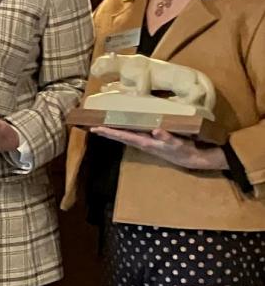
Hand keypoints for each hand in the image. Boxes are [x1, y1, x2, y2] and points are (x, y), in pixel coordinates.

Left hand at [90, 125, 226, 170]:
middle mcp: (143, 143)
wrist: (193, 158)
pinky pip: (135, 135)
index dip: (110, 132)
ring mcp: (147, 142)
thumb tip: (156, 131)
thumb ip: (167, 138)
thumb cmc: (185, 150)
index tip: (97, 129)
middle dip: (107, 132)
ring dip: (114, 132)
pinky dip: (126, 131)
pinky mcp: (152, 141)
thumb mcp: (178, 144)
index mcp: (146, 143)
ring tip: (102, 127)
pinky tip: (122, 128)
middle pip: (121, 136)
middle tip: (92, 127)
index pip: (124, 136)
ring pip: (126, 136)